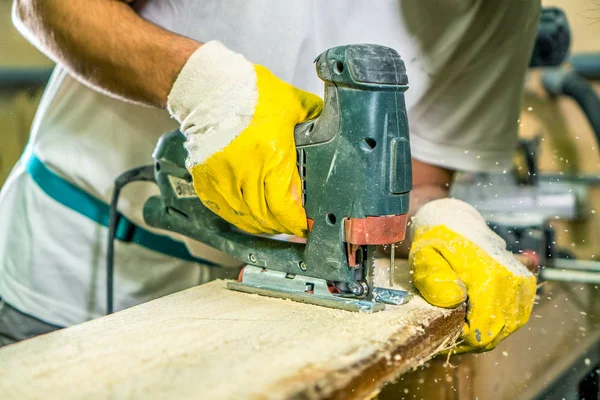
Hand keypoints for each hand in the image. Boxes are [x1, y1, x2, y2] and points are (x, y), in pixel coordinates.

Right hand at [168, 41, 322, 235]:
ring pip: (245, 218)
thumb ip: (315, 120)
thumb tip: (335, 129)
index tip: (305, 226)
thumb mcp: (293, 104)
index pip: (285, 206)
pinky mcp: (205, 181)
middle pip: (266, 217)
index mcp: (271, 156)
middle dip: (283, 226)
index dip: (296, 222)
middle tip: (293, 226)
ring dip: (262, 225)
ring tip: (274, 224)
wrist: (209, 88)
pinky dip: (239, 218)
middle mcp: (245, 172)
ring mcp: (222, 179)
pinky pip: (224, 211)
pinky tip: (250, 216)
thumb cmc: (250, 93)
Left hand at [409, 198, 536, 352]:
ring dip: (485, 331)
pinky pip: (516, 317)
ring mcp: (522, 282)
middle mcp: (512, 280)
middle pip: (496, 334)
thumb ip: (435, 279)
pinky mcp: (525, 283)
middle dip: (471, 338)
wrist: (455, 221)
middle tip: (449, 328)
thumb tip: (455, 300)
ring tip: (462, 321)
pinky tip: (479, 314)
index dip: (462, 339)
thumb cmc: (436, 241)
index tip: (445, 331)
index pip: (482, 332)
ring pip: (507, 328)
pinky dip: (499, 321)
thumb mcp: (424, 257)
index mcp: (489, 276)